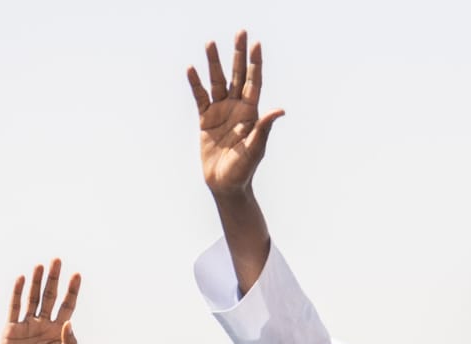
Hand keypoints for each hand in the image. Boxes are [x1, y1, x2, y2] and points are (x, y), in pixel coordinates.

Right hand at [0, 259, 78, 343]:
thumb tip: (70, 323)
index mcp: (58, 332)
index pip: (67, 306)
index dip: (72, 291)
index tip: (77, 275)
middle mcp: (43, 325)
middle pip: (50, 297)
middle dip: (54, 279)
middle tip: (58, 260)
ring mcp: (27, 325)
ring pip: (33, 298)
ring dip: (37, 282)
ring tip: (41, 265)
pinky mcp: (11, 329)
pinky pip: (15, 307)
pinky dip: (17, 293)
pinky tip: (22, 279)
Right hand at [187, 30, 284, 198]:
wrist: (226, 184)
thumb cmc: (244, 169)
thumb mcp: (255, 149)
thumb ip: (264, 128)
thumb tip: (279, 110)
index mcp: (251, 113)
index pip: (253, 82)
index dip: (255, 63)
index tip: (256, 44)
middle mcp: (236, 108)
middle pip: (237, 75)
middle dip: (238, 54)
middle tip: (240, 32)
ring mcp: (221, 112)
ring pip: (217, 81)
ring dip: (214, 63)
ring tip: (210, 43)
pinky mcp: (206, 119)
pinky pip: (200, 97)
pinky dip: (196, 83)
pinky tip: (192, 69)